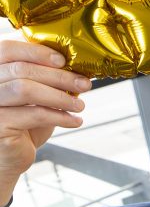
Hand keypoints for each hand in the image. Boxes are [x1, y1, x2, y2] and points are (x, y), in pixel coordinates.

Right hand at [0, 38, 90, 203]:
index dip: (36, 51)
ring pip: (25, 89)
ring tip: (80, 105)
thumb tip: (76, 67)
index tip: (63, 61)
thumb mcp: (34, 97)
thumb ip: (44, 79)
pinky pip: (33, 114)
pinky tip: (74, 121)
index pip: (7, 49)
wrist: (9, 156)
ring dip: (60, 96)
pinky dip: (59, 116)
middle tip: (84, 84)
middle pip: (21, 69)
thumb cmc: (22, 123)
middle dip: (59, 76)